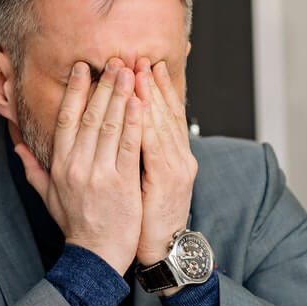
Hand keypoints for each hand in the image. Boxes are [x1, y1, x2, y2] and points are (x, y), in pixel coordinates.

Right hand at [13, 59, 143, 274]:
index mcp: (60, 165)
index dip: (75, 91)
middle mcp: (77, 166)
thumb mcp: (48, 196)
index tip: (83, 68)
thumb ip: (33, 168)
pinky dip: (134, 122)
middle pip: (90, 116)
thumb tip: (17, 145)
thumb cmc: (75, 225)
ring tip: (130, 72)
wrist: (95, 255)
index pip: (66, 119)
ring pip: (110, 126)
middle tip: (113, 60)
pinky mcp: (122, 184)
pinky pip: (129, 147)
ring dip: (121, 96)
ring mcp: (100, 174)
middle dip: (102, 85)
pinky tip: (141, 102)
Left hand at [134, 58, 197, 265]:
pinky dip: (148, 123)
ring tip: (139, 70)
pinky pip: (155, 145)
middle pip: (166, 112)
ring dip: (150, 94)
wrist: (162, 249)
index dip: (158, 88)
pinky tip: (140, 104)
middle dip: (151, 83)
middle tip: (140, 56)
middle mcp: (180, 157)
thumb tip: (127, 134)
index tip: (146, 65)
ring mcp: (177, 166)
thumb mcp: (148, 183)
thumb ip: (138, 156)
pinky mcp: (168, 179)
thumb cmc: (148, 218)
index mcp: (174, 156)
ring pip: (162, 122)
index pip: (166, 114)